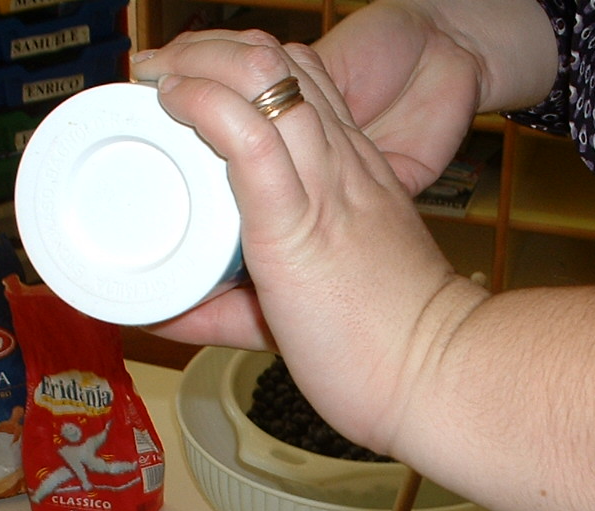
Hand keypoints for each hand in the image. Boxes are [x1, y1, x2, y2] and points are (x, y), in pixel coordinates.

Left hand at [131, 30, 476, 452]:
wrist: (438, 377)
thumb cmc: (387, 347)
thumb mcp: (315, 297)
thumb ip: (240, 304)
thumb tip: (163, 314)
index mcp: (353, 175)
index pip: (302, 81)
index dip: (241, 65)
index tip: (187, 84)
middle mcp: (342, 165)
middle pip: (275, 60)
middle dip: (206, 50)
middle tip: (155, 75)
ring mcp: (324, 187)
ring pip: (263, 78)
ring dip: (197, 63)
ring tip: (156, 84)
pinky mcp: (300, 221)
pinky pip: (250, 135)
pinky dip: (204, 106)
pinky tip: (176, 106)